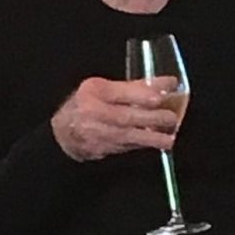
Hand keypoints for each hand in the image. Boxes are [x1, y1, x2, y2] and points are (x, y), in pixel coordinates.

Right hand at [51, 76, 178, 161]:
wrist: (63, 132)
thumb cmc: (85, 103)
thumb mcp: (101, 87)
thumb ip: (129, 87)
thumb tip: (161, 86)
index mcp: (94, 91)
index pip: (122, 91)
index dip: (144, 93)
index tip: (163, 93)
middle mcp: (94, 113)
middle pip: (125, 116)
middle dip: (150, 117)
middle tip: (171, 117)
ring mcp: (97, 134)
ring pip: (127, 135)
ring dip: (151, 137)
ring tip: (169, 138)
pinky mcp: (103, 149)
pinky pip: (126, 146)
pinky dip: (143, 144)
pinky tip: (158, 143)